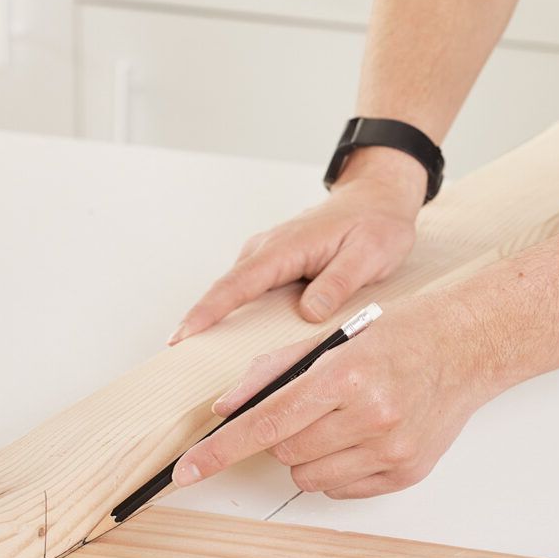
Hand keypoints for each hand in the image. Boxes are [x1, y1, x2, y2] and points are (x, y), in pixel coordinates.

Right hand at [169, 149, 426, 342]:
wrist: (378, 197)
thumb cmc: (376, 223)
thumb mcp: (369, 254)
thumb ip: (338, 283)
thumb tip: (308, 313)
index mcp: (287, 247)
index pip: (239, 283)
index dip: (209, 311)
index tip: (183, 335)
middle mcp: (268, 248)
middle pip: (225, 289)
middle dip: (200, 322)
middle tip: (181, 360)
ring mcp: (268, 254)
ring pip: (234, 291)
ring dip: (216, 319)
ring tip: (199, 357)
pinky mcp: (274, 263)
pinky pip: (248, 289)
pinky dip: (235, 311)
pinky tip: (232, 338)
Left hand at [171, 294, 492, 499]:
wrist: (467, 348)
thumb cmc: (402, 336)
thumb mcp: (335, 337)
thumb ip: (274, 371)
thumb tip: (225, 408)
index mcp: (347, 375)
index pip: (265, 422)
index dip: (219, 450)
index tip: (187, 471)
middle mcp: (371, 416)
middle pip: (283, 451)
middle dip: (282, 432)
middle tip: (311, 406)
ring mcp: (391, 450)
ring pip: (308, 476)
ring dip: (308, 453)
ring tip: (341, 420)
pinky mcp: (405, 472)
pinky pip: (341, 488)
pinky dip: (338, 466)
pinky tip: (362, 436)